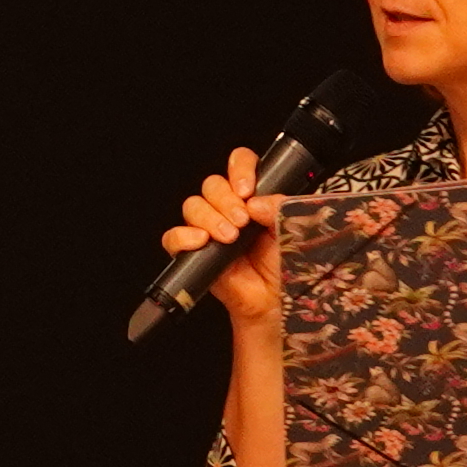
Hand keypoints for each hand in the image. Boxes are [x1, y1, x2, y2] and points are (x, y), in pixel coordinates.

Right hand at [160, 149, 286, 329]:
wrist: (276, 302)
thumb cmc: (287, 268)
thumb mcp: (293, 229)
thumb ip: (279, 207)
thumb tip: (254, 202)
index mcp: (254, 198)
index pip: (240, 164)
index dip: (240, 168)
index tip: (247, 189)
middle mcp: (230, 210)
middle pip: (212, 184)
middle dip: (226, 200)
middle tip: (242, 222)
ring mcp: (210, 230)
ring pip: (193, 205)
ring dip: (210, 218)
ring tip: (229, 237)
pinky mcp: (194, 253)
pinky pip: (174, 237)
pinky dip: (183, 236)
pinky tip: (202, 242)